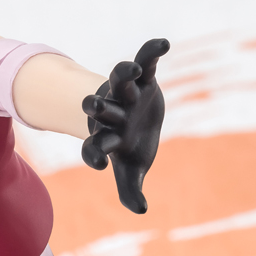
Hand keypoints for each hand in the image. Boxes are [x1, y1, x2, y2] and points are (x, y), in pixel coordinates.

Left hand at [81, 38, 167, 213]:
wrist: (135, 119)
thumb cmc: (131, 146)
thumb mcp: (132, 169)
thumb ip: (130, 189)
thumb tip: (140, 210)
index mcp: (108, 136)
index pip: (94, 146)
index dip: (93, 155)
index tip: (100, 166)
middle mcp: (113, 112)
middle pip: (98, 108)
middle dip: (94, 106)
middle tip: (91, 105)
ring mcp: (127, 94)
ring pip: (119, 80)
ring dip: (123, 74)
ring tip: (133, 72)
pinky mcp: (144, 78)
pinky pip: (145, 60)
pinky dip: (152, 51)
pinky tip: (164, 44)